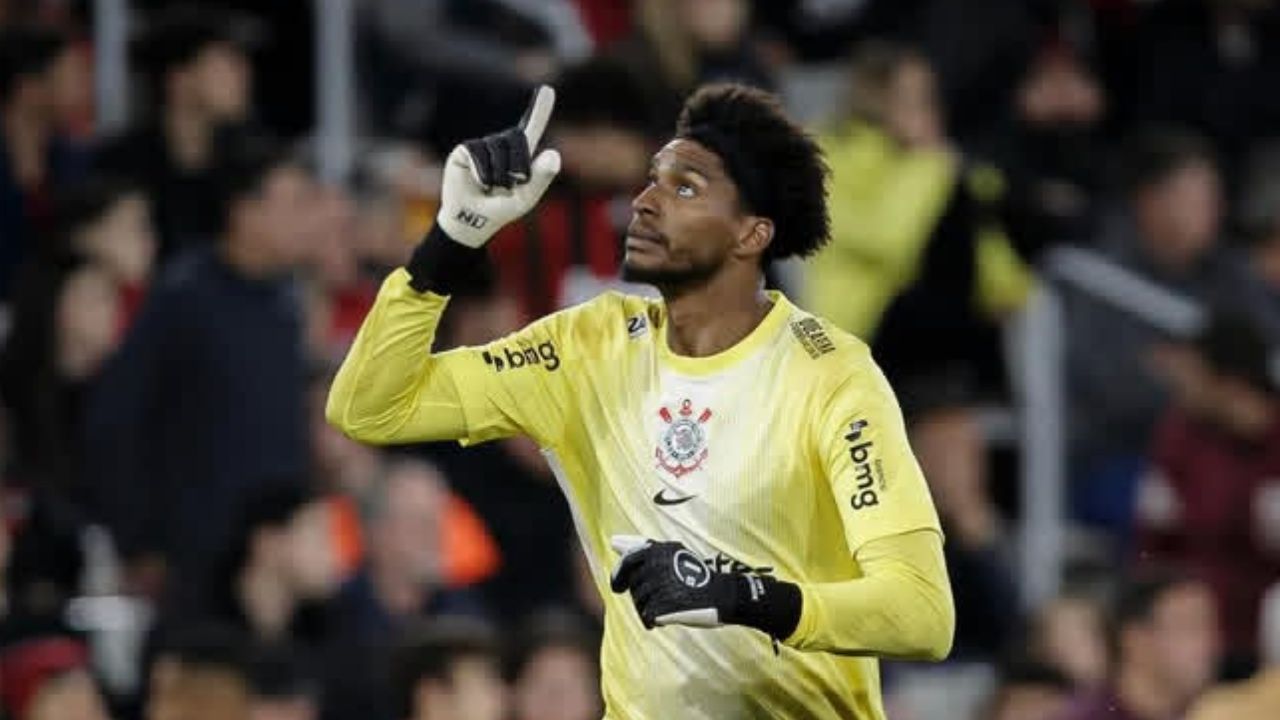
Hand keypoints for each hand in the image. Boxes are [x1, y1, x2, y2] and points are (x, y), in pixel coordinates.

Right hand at [436, 85, 560, 247]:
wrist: (471, 221)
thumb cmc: (501, 210)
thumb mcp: (527, 198)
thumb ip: (542, 177)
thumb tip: (555, 153)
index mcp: (519, 155)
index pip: (532, 128)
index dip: (540, 109)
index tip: (548, 89)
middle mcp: (501, 146)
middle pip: (518, 139)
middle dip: (517, 166)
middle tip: (507, 188)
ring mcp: (482, 147)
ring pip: (498, 149)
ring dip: (498, 175)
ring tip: (490, 188)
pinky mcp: (465, 151)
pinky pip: (479, 154)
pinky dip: (482, 173)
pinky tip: (478, 184)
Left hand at [608, 535, 800, 637]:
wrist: (724, 595)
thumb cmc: (697, 575)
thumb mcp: (671, 554)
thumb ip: (641, 547)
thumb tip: (613, 541)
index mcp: (658, 550)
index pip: (627, 561)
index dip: (621, 575)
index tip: (620, 586)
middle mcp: (657, 565)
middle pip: (632, 585)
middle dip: (639, 595)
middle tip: (654, 600)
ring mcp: (661, 585)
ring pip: (639, 603)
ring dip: (647, 609)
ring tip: (666, 608)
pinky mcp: (665, 605)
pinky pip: (648, 616)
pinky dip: (653, 620)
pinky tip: (664, 619)